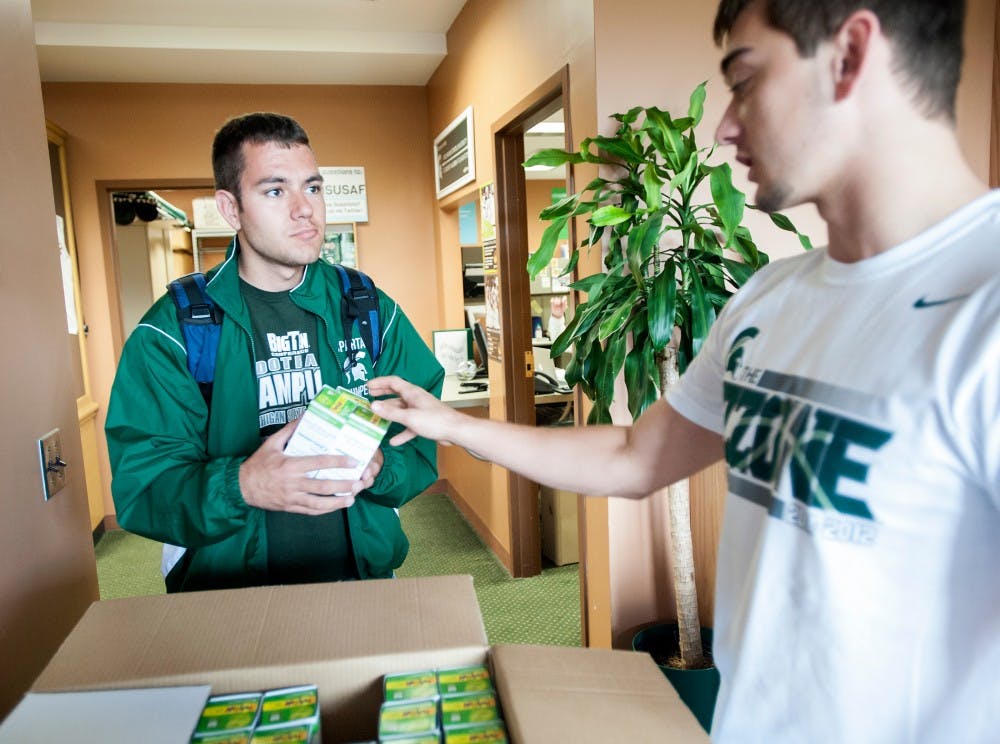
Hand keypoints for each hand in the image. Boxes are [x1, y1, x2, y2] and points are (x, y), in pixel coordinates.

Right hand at [239, 418, 366, 514]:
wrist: (241, 487)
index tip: (353, 461)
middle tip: (358, 482)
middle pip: (323, 486)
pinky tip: (335, 507)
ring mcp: (292, 497)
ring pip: (319, 502)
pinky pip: (310, 511)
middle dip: (343, 485)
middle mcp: (293, 483)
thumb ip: (289, 430)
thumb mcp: (271, 443)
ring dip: (337, 502)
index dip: (338, 462)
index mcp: (290, 465)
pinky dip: (324, 510)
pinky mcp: (290, 507)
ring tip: (352, 499)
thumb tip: (304, 415)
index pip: (319, 463)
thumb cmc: (258, 464)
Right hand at [368, 375, 462, 446]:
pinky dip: (401, 432)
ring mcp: (420, 410)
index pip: (393, 382)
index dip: (379, 382)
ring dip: (389, 413)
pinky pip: (409, 425)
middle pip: (396, 394)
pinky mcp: (424, 422)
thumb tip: (373, 405)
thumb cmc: (435, 420)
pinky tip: (393, 441)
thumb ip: (390, 413)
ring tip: (376, 417)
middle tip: (369, 396)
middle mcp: (415, 399)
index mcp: (412, 393)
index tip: (367, 386)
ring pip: (401, 410)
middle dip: (382, 394)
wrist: (455, 431)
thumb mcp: (409, 417)